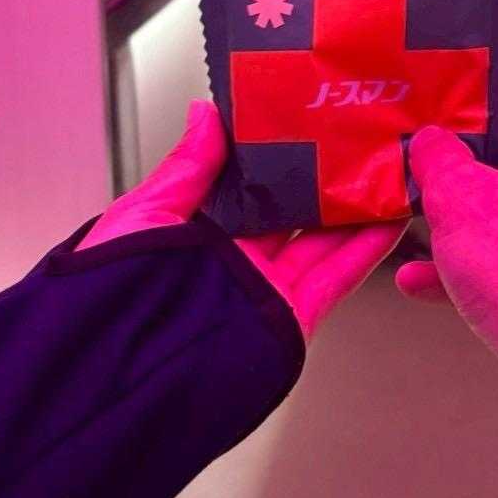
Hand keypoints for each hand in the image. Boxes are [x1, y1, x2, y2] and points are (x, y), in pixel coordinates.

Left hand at [78, 101, 405, 336]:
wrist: (116, 381)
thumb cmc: (108, 300)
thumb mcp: (140, 218)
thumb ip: (186, 169)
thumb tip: (206, 116)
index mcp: (194, 232)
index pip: (247, 185)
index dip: (279, 153)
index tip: (308, 121)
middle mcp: (233, 261)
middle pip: (293, 212)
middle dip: (328, 177)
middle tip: (361, 140)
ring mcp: (264, 290)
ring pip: (323, 242)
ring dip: (357, 209)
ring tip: (389, 172)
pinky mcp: (289, 320)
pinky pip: (334, 280)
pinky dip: (364, 252)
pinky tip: (387, 221)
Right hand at [396, 62, 497, 497]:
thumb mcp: (461, 201)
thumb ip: (437, 160)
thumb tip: (430, 141)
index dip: (478, 70)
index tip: (433, 73)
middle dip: (453, 146)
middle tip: (404, 139)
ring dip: (452, 210)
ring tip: (401, 205)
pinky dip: (461, 265)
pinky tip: (415, 279)